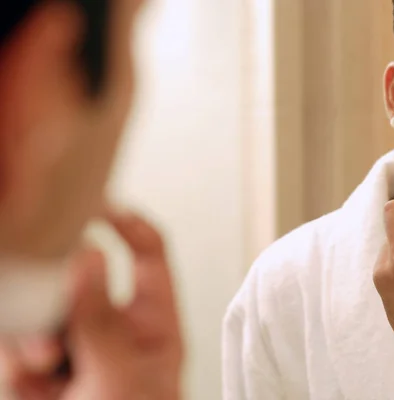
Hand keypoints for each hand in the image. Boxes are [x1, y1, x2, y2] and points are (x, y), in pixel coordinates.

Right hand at [0, 209, 182, 399]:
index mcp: (153, 322)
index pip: (149, 254)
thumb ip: (100, 320)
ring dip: (33, 335)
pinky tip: (37, 386)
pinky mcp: (45, 373)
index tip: (97, 202)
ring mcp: (79, 350)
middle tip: (52, 308)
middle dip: (57, 293)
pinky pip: (18, 348)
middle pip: (80, 278)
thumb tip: (89, 255)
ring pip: (42, 313)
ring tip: (46, 363)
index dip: (127, 223)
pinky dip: (19, 365)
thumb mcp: (122, 375)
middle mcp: (115, 329)